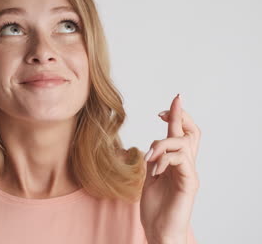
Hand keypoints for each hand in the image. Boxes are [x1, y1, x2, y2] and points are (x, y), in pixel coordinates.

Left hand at [140, 94, 200, 242]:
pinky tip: (154, 170)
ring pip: (184, 143)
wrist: (159, 232)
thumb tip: (152, 147)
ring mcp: (189, 174)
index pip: (180, 136)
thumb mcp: (149, 178)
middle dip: (179, 116)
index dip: (175, 119)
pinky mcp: (189, 183)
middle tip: (165, 109)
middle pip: (191, 133)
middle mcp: (185, 166)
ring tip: (149, 156)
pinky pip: (181, 160)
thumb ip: (154, 161)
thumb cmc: (155, 209)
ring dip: (163, 143)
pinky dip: (165, 159)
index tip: (161, 110)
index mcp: (175, 164)